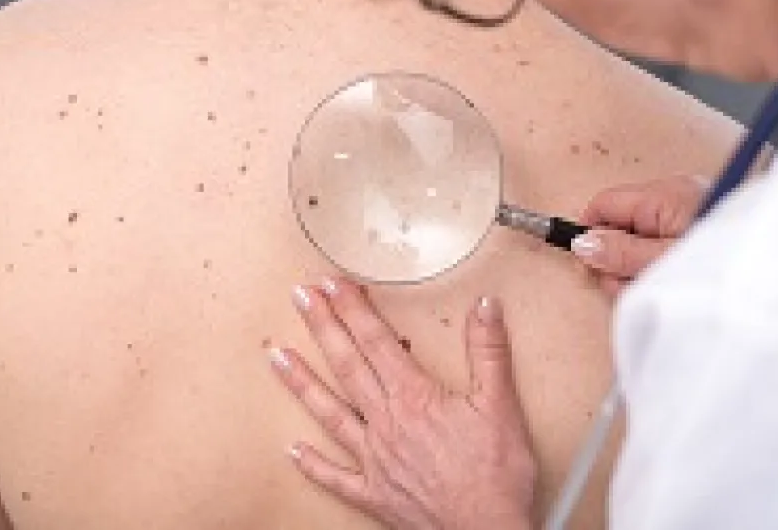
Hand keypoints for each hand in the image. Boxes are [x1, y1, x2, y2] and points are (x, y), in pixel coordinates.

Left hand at [271, 279, 536, 529]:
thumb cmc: (494, 475)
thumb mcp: (501, 405)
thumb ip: (489, 352)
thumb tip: (485, 308)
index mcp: (415, 398)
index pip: (377, 341)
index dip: (353, 309)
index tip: (333, 284)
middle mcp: (387, 424)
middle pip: (347, 366)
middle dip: (322, 328)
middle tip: (301, 298)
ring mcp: (375, 460)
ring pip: (330, 413)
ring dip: (302, 383)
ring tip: (276, 357)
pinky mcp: (374, 493)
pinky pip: (335, 477)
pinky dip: (312, 464)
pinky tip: (293, 451)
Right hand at [571, 174, 709, 295]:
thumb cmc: (725, 266)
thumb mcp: (665, 262)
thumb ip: (623, 253)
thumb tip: (581, 243)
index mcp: (663, 196)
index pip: (604, 204)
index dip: (590, 236)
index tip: (595, 269)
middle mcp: (673, 195)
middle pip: (620, 223)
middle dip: (616, 259)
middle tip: (631, 288)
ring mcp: (689, 211)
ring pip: (640, 237)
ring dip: (638, 267)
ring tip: (657, 291)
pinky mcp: (702, 228)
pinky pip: (663, 242)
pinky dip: (660, 264)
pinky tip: (673, 284)